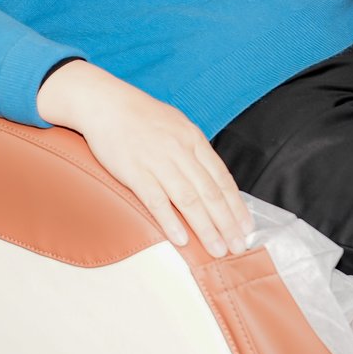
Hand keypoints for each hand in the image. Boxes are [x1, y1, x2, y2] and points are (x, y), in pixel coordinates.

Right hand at [37, 60, 251, 257]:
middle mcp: (180, 151)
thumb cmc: (141, 116)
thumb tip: (210, 178)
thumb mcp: (177, 125)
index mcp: (193, 139)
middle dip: (227, 223)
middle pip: (210, 192)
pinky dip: (170, 221)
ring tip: (218, 250)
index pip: (221, 178)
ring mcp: (157, 161)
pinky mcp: (134, 171)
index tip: (247, 227)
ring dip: (206, 228)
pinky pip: (156, 200)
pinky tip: (181, 240)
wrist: (105, 103)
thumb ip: (194, 150)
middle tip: (239, 247)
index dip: (236, 205)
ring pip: (189, 200)